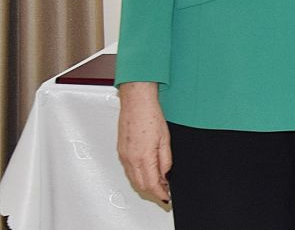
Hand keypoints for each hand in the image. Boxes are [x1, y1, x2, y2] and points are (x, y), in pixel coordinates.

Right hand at [116, 82, 170, 202]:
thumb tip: (166, 174)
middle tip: (165, 192)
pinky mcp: (121, 152)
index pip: (152, 184)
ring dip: (145, 185)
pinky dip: (139, 176)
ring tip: (159, 183)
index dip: (160, 193)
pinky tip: (148, 172)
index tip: (167, 197)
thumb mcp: (165, 139)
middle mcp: (131, 159)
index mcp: (143, 157)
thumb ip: (165, 160)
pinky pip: (129, 170)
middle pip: (141, 185)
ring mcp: (124, 156)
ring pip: (134, 179)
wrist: (136, 103)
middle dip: (153, 192)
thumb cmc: (150, 116)